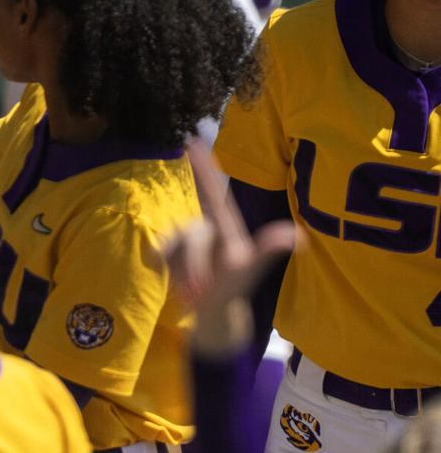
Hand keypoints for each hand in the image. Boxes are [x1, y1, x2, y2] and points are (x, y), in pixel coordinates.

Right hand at [164, 140, 297, 356]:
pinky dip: (167, 270)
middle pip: (189, 233)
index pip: (212, 191)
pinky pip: (160, 252)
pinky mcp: (166, 250)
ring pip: (172, 246)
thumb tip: (296, 235)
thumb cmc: (232, 292)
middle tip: (199, 293)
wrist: (211, 316)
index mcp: (224, 226)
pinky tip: (176, 285)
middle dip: (193, 266)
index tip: (191, 140)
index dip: (201, 166)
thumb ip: (266, 251)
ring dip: (183, 273)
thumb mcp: (246, 273)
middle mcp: (202, 226)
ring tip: (193, 297)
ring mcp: (183, 238)